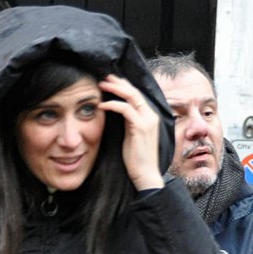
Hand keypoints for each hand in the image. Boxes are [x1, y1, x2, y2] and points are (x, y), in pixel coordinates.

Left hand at [97, 74, 164, 191]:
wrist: (145, 174)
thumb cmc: (136, 158)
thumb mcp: (132, 135)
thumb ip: (128, 122)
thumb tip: (117, 112)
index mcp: (150, 116)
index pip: (137, 95)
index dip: (124, 86)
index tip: (110, 82)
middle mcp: (151, 115)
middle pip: (134, 91)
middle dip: (118, 82)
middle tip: (104, 78)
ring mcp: (148, 121)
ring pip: (131, 96)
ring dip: (114, 89)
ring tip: (101, 86)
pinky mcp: (141, 128)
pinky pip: (125, 110)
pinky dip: (112, 105)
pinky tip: (101, 106)